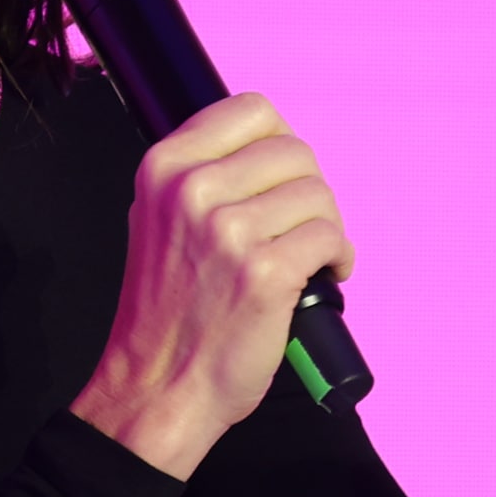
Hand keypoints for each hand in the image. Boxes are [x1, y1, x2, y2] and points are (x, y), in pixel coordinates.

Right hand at [71, 93, 355, 479]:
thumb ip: (199, 176)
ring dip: (327, 226)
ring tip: (310, 256)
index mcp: (166, 166)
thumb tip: (264, 146)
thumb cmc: (166, 309)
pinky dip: (339, 258)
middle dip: (308, 190)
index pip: (252, 110)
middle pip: (295, 151)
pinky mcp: (265, 273)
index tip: (281, 178)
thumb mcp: (157, 218)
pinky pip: (331, 238)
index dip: (280, 143)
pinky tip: (321, 276)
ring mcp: (229, 231)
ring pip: (318, 193)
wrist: (157, 386)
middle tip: (300, 227)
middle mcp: (193, 189)